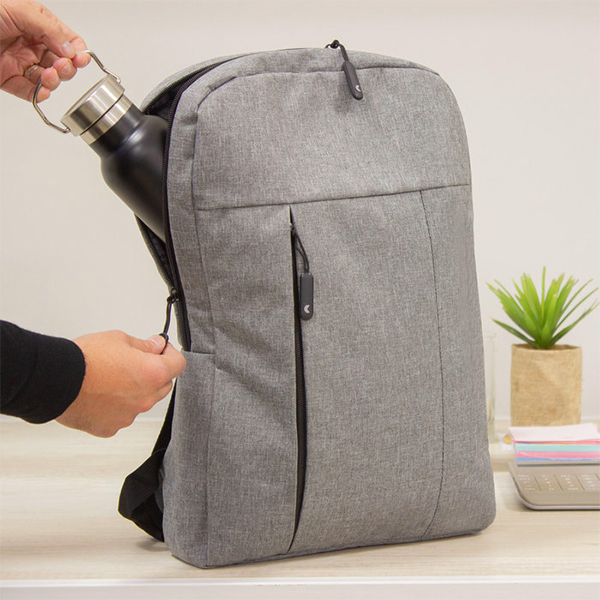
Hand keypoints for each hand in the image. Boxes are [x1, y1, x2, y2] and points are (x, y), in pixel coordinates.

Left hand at [0, 0, 89, 100]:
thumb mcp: (17, 10)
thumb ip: (48, 28)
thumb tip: (71, 48)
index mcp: (36, 23)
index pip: (67, 39)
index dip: (77, 51)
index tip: (79, 59)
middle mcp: (30, 43)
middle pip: (62, 62)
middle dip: (66, 68)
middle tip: (61, 68)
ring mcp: (20, 62)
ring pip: (48, 79)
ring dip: (53, 81)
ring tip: (48, 78)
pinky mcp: (9, 79)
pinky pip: (30, 92)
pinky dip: (38, 94)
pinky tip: (42, 91)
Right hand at [56, 330, 186, 437]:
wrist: (56, 380)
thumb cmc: (85, 359)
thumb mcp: (119, 339)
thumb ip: (144, 345)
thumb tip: (156, 346)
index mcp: (153, 374)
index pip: (179, 364)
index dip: (170, 355)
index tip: (161, 350)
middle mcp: (145, 398)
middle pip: (163, 385)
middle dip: (154, 373)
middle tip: (135, 362)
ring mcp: (129, 416)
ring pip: (142, 402)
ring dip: (135, 391)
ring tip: (111, 379)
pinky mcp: (111, 427)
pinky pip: (121, 416)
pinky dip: (116, 407)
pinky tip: (100, 395)